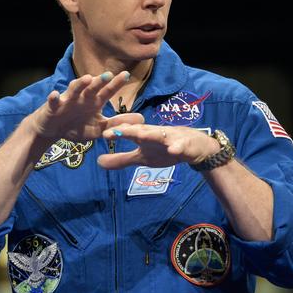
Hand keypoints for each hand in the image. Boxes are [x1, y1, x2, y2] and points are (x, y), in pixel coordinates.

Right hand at [28, 72, 140, 143]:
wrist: (52, 131)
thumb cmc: (76, 127)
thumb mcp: (99, 128)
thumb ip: (117, 124)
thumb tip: (141, 119)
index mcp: (94, 102)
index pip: (106, 91)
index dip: (115, 84)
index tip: (126, 75)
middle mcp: (82, 98)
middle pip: (92, 88)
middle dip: (100, 81)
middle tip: (109, 75)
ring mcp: (67, 101)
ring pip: (74, 90)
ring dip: (79, 84)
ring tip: (86, 79)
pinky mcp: (53, 107)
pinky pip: (53, 101)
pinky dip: (54, 98)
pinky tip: (55, 95)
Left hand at [96, 123, 221, 169]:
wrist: (194, 147)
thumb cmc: (163, 149)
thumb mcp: (141, 158)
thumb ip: (121, 159)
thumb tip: (98, 162)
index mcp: (143, 136)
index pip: (128, 132)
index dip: (116, 133)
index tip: (102, 134)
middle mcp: (154, 133)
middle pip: (140, 130)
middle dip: (128, 130)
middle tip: (113, 132)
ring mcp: (170, 138)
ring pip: (159, 135)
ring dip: (150, 134)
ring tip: (139, 135)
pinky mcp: (184, 144)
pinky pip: (180, 146)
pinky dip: (176, 147)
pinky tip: (173, 150)